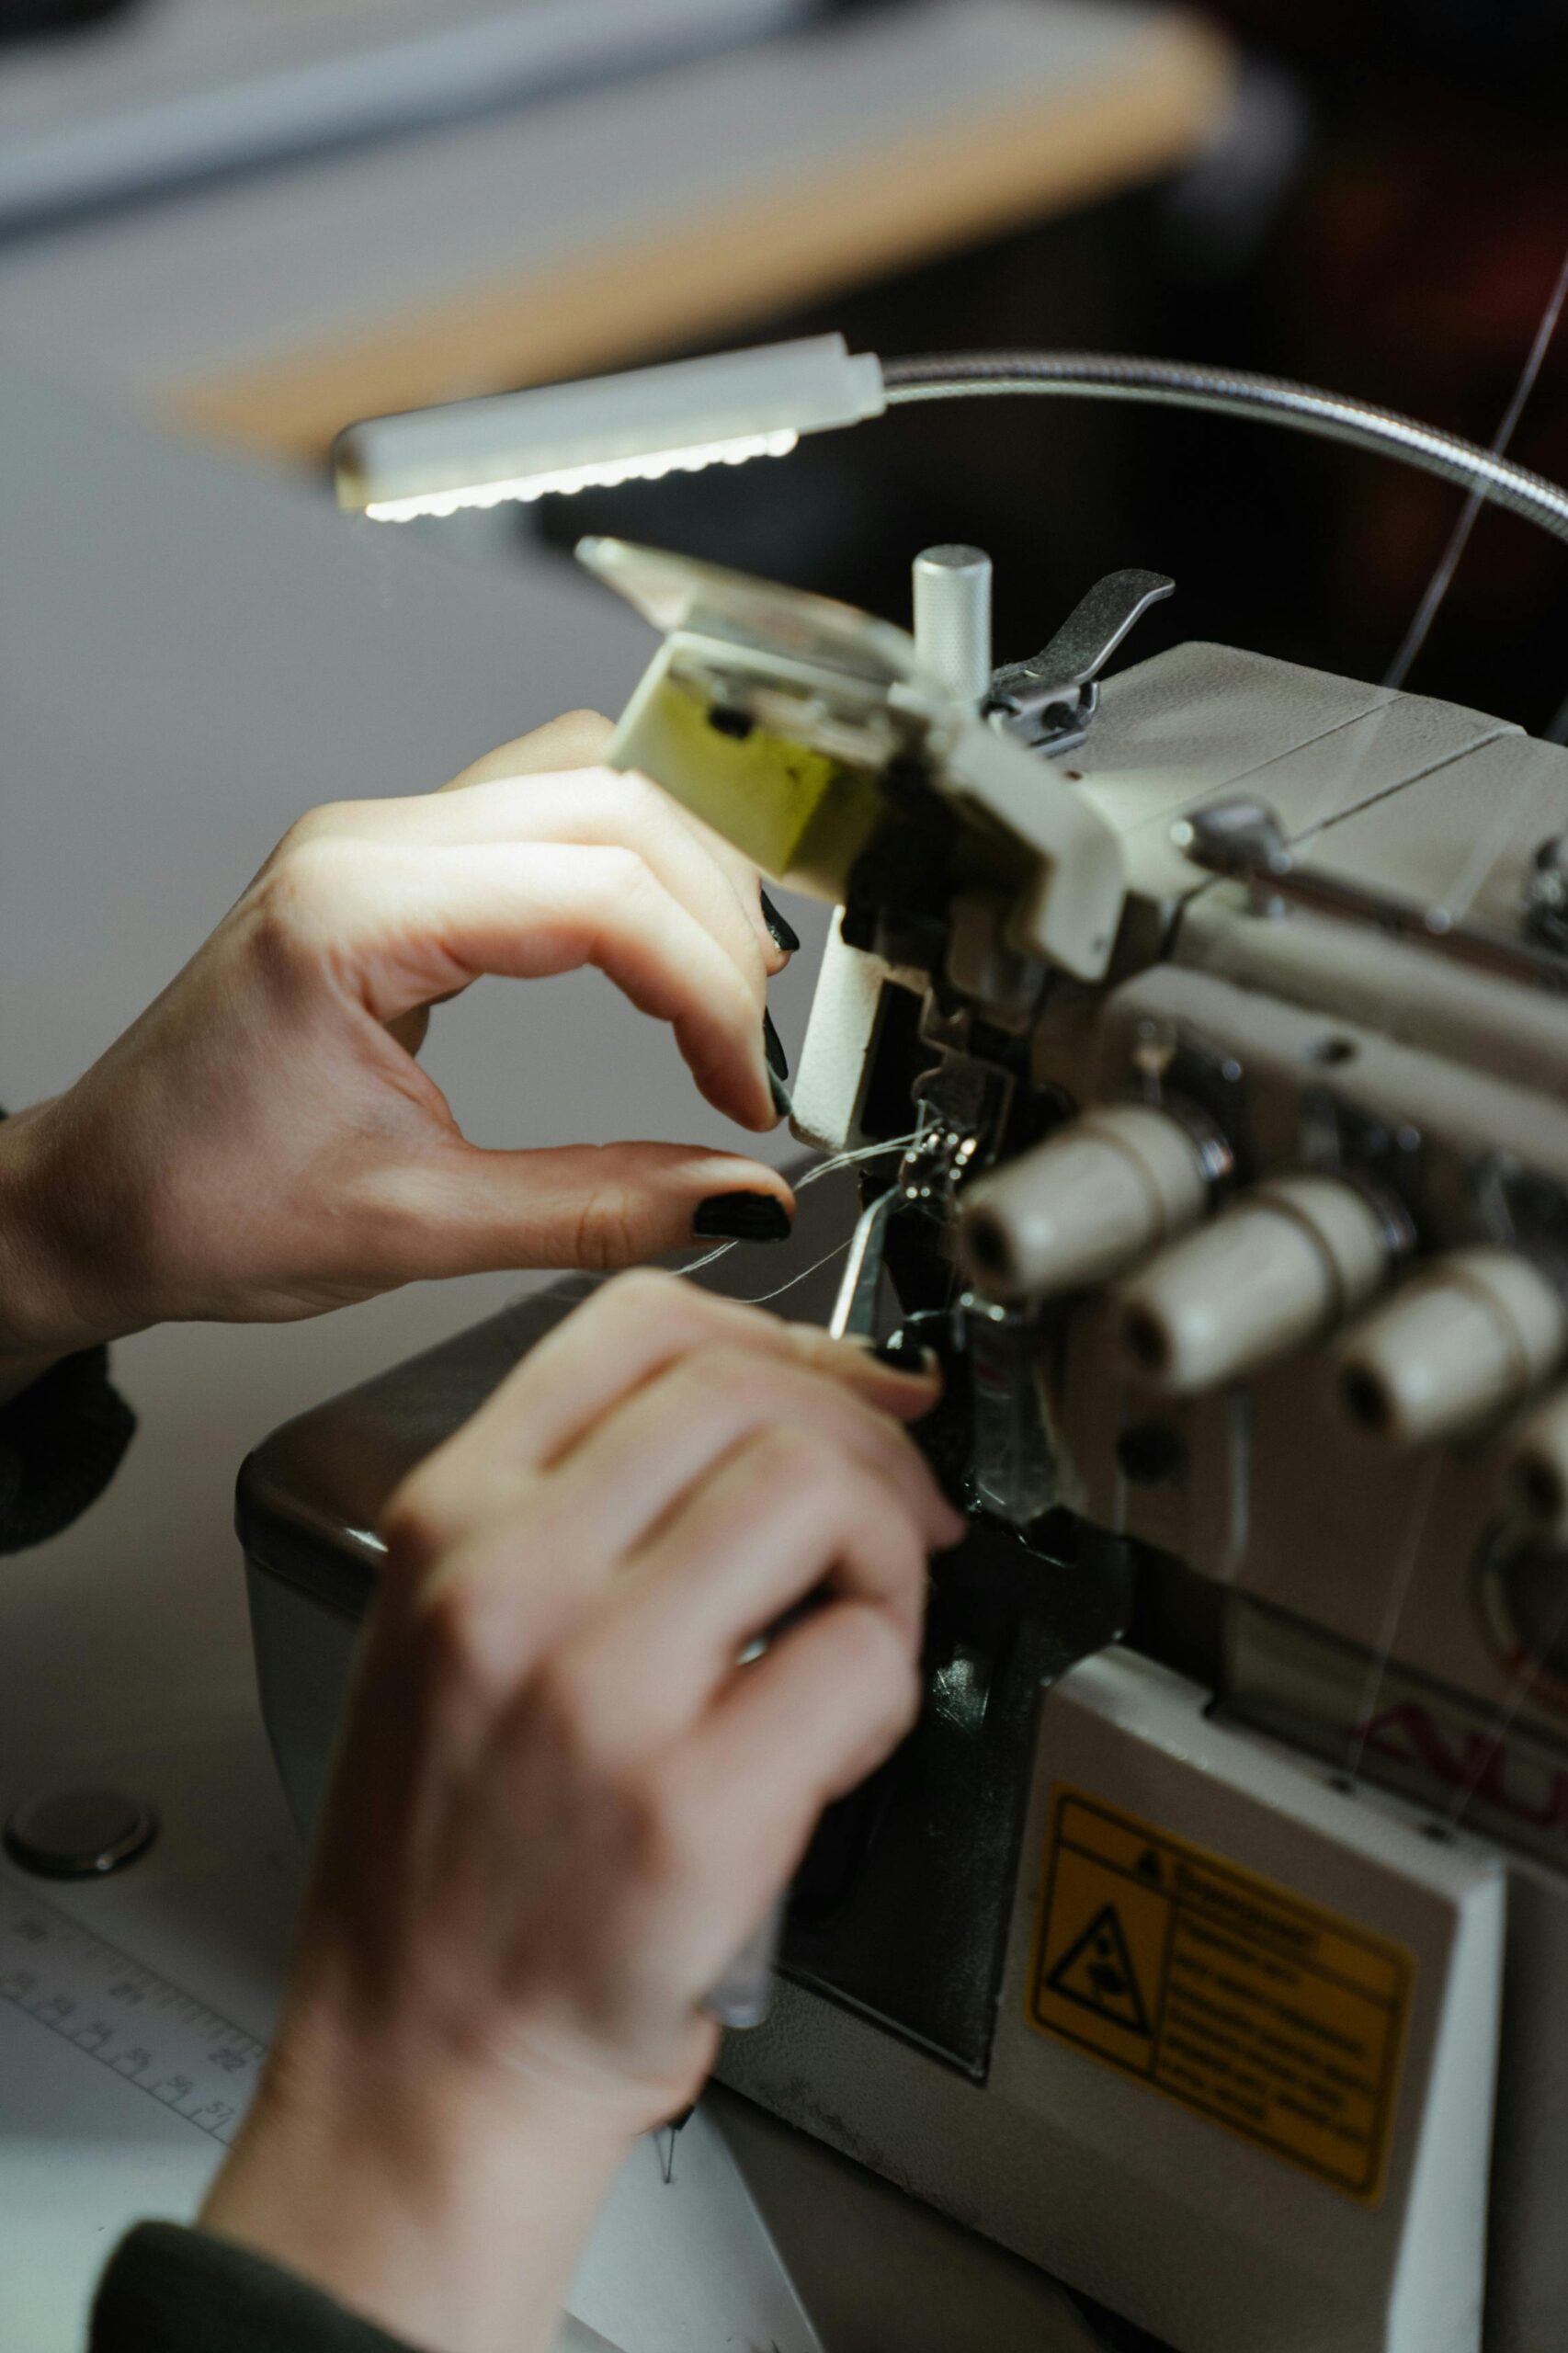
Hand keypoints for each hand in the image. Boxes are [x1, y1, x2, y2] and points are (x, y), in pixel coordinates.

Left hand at [0, 712, 793, 1366]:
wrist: (93, 1198)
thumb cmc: (197, 1205)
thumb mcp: (412, 1229)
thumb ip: (594, 1207)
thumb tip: (740, 1199)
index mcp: (352, 914)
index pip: (597, 895)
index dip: (704, 993)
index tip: (745, 1094)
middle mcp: (366, 844)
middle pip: (612, 806)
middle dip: (714, 925)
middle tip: (749, 1049)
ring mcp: (378, 840)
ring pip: (588, 782)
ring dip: (683, 874)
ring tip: (728, 990)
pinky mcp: (394, 863)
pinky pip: (545, 807)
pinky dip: (629, 865)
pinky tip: (661, 942)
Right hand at [201, 1272, 961, 2352]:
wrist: (425, 2053)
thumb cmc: (448, 1850)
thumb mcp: (448, 1620)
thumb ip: (582, 1499)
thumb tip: (783, 1408)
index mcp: (450, 1520)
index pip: (638, 1324)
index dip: (788, 1334)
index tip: (854, 1383)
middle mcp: (509, 1584)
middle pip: (747, 1392)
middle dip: (867, 1438)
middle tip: (898, 1513)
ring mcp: (595, 1694)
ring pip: (815, 1495)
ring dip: (889, 1549)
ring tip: (865, 1620)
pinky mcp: (688, 1811)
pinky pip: (859, 1659)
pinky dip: (892, 1678)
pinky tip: (848, 1729)